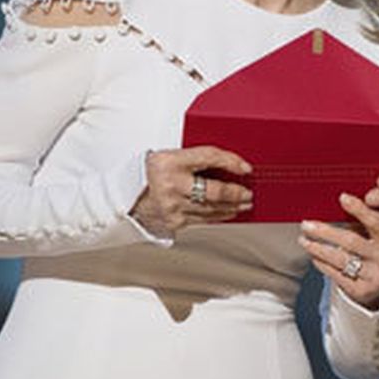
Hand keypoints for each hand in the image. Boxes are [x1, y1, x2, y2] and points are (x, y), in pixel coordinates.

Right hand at [130, 146, 251, 239]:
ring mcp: (172, 205)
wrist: (130, 195)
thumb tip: (231, 163)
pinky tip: (229, 212)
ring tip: (244, 203)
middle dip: (236, 193)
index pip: (208, 157)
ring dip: (232, 206)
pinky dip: (219, 215)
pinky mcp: (174, 221)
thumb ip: (197, 158)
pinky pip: (204, 219)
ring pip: (212, 208)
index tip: (246, 168)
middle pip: (214, 190)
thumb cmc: (155, 172)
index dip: (231, 161)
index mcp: (170, 161)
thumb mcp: (172, 157)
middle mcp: (171, 184)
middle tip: (248, 193)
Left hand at [300, 193, 378, 309]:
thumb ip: (366, 220)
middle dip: (325, 232)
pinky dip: (323, 264)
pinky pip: (336, 275)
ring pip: (340, 259)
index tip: (342, 197)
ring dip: (317, 248)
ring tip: (304, 240)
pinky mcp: (362, 291)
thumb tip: (341, 201)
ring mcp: (374, 276)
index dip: (359, 210)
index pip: (375, 222)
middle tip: (306, 225)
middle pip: (351, 241)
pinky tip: (314, 257)